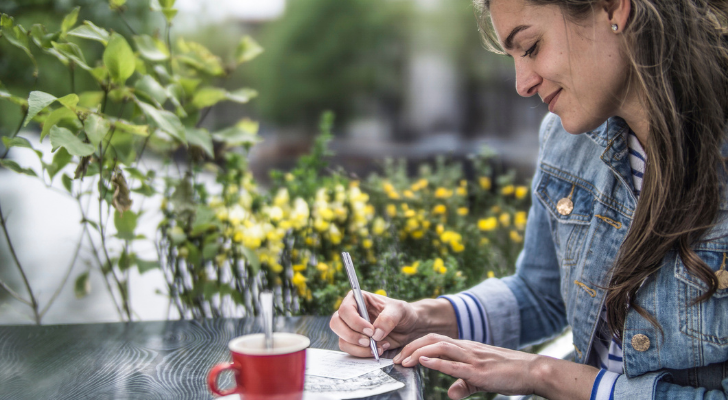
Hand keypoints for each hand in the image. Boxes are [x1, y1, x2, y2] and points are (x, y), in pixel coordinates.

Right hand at [329, 290, 419, 357]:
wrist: (408, 328)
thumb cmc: (402, 313)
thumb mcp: (399, 310)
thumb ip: (388, 318)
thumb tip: (375, 334)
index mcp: (358, 299)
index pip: (345, 309)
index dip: (355, 321)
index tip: (370, 330)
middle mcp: (351, 313)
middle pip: (336, 324)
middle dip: (351, 336)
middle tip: (369, 341)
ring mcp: (351, 328)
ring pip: (342, 340)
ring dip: (359, 348)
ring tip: (378, 347)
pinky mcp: (355, 342)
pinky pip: (350, 350)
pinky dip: (363, 353)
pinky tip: (378, 349)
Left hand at [392, 333, 597, 399]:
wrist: (532, 371)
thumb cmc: (508, 373)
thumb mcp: (481, 379)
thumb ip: (464, 385)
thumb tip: (451, 394)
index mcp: (465, 348)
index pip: (435, 340)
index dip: (416, 345)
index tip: (401, 355)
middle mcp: (466, 348)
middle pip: (432, 338)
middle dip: (410, 347)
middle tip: (396, 358)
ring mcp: (472, 357)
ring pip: (439, 345)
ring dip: (418, 352)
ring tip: (404, 360)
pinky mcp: (478, 370)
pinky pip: (454, 363)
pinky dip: (436, 361)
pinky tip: (424, 361)